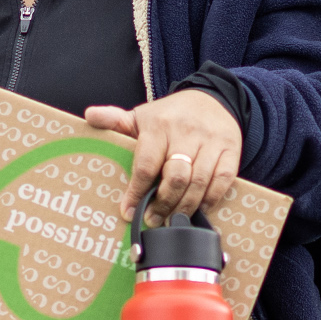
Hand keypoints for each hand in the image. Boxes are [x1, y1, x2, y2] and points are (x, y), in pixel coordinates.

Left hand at [83, 88, 241, 220]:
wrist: (213, 99)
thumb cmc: (172, 115)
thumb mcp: (143, 115)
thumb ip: (116, 120)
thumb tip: (89, 116)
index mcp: (159, 126)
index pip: (146, 164)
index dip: (137, 191)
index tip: (128, 211)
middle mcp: (186, 133)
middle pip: (175, 176)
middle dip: (163, 204)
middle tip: (152, 219)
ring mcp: (211, 142)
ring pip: (198, 182)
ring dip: (184, 207)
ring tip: (172, 220)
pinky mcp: (231, 150)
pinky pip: (221, 181)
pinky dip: (210, 200)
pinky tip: (198, 210)